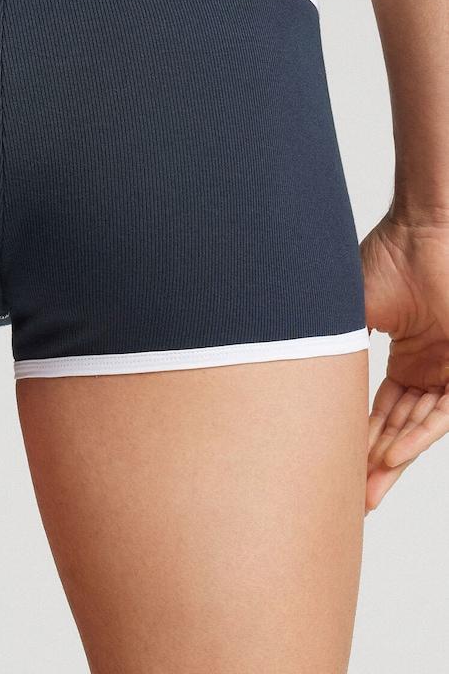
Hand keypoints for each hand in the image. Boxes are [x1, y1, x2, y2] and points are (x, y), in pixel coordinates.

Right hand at [362, 212, 448, 512]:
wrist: (428, 234)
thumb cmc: (390, 258)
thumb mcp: (352, 312)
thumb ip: (336, 346)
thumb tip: (298, 372)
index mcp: (403, 355)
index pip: (379, 410)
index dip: (357, 438)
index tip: (334, 466)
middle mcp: (427, 369)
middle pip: (397, 428)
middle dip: (374, 463)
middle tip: (351, 497)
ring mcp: (446, 370)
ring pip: (417, 428)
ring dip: (390, 458)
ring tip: (366, 490)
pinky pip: (440, 414)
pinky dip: (415, 436)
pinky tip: (389, 457)